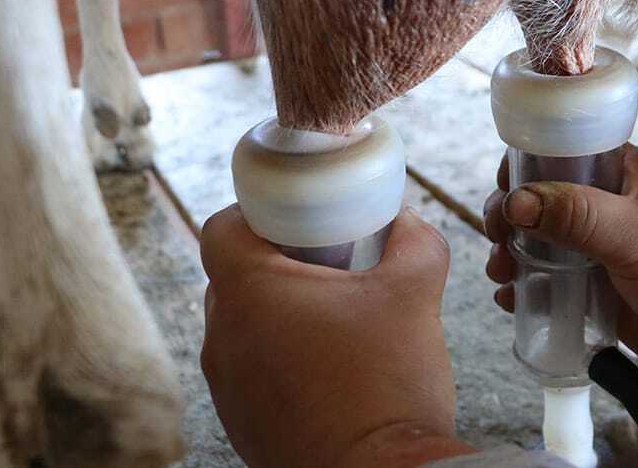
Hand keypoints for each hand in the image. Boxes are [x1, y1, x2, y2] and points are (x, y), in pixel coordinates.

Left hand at [200, 206, 473, 467]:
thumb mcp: (415, 292)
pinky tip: (335, 370)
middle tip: (334, 264)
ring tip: (341, 323)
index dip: (258, 212)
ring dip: (283, 317)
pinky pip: (254, 373)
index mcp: (249, 293)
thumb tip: (407, 225)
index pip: (222, 227)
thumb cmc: (387, 386)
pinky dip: (285, 361)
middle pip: (235, 277)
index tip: (302, 218)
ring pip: (245, 328)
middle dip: (281, 264)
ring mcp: (227, 388)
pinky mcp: (243, 425)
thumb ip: (415, 243)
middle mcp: (222, 339)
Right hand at [483, 145, 637, 379]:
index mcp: (619, 173)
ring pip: (539, 244)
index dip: (522, 170)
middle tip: (498, 240)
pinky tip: (514, 300)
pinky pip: (552, 284)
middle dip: (508, 219)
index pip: (556, 153)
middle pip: (538, 202)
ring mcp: (601, 249)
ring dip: (511, 255)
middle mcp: (606, 207)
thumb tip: (515, 201)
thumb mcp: (633, 232)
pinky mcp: (600, 291)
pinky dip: (527, 289)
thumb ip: (575, 215)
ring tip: (503, 274)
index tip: (503, 193)